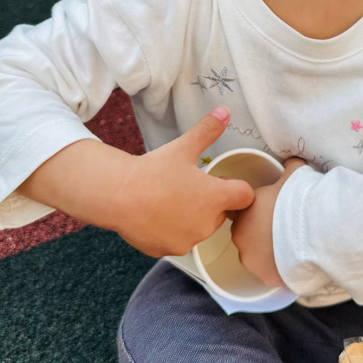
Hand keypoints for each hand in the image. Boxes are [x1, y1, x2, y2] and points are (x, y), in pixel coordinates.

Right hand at [108, 108, 254, 257]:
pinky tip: (157, 215)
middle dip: (211, 202)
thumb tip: (224, 112)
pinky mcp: (168, 250)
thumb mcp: (183, 147)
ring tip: (170, 200)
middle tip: (188, 187)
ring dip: (193, 218)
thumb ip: (207, 130)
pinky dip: (172, 231)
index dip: (234, 186)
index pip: (245, 196)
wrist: (117, 195)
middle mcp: (206, 224)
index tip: (218, 179)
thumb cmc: (152, 171)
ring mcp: (187, 240)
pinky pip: (179, 240)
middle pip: (222, 213)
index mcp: (216, 198)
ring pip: (200, 228)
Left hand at [229, 157, 307, 286]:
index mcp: (245, 208)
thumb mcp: (295, 173)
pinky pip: (269, 272)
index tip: (272, 212)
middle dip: (259, 232)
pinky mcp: (264, 276)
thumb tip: (292, 159)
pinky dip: (277, 268)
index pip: (242, 211)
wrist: (314, 230)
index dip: (257, 211)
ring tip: (288, 246)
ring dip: (266, 251)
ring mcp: (250, 258)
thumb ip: (289, 165)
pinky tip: (292, 261)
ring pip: (254, 255)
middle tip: (281, 228)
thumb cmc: (301, 199)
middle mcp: (241, 234)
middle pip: (246, 234)